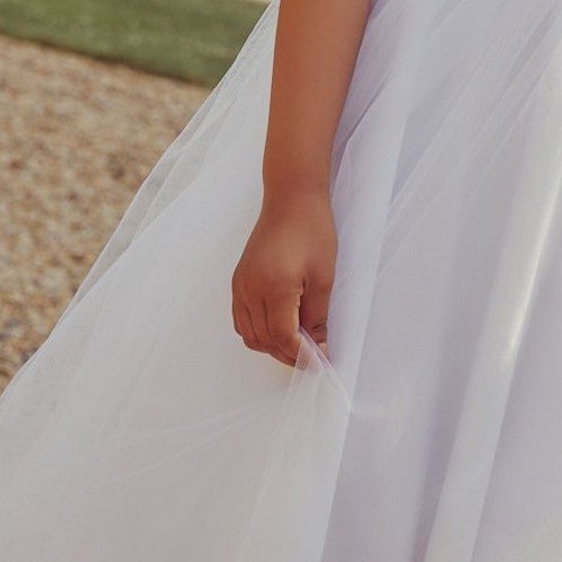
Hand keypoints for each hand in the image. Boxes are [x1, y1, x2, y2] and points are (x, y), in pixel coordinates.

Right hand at [231, 184, 336, 367]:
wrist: (291, 198)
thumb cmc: (312, 230)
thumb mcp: (323, 276)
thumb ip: (318, 316)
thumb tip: (318, 347)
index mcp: (274, 288)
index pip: (283, 338)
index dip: (302, 356)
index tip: (321, 363)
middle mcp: (250, 290)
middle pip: (264, 341)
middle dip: (288, 355)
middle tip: (312, 358)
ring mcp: (240, 286)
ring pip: (249, 335)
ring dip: (271, 346)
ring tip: (298, 346)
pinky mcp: (238, 281)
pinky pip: (241, 320)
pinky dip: (257, 332)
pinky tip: (278, 329)